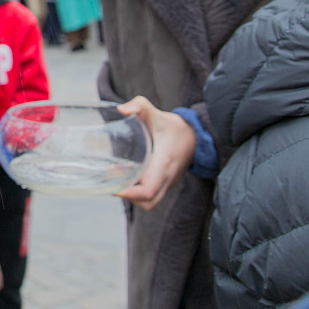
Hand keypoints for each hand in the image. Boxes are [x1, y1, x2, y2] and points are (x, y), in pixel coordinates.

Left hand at [115, 96, 196, 210]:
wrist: (197, 135)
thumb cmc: (176, 127)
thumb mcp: (157, 114)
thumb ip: (140, 106)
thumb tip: (121, 109)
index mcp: (163, 165)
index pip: (148, 191)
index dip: (129, 194)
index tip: (114, 187)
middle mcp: (167, 178)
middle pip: (148, 202)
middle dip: (128, 196)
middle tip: (111, 182)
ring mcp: (168, 182)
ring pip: (150, 201)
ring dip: (133, 194)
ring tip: (117, 177)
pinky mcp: (166, 181)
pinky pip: (153, 194)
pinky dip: (138, 189)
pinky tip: (126, 173)